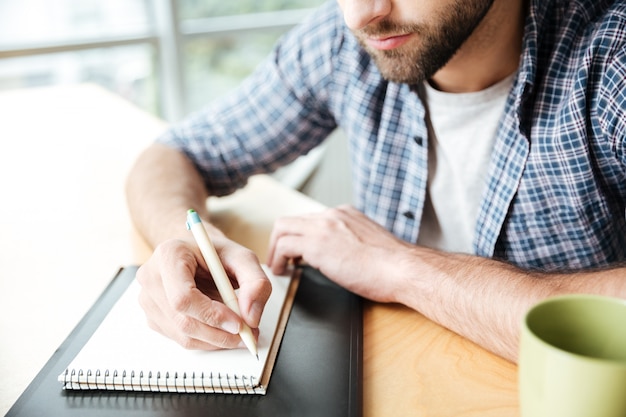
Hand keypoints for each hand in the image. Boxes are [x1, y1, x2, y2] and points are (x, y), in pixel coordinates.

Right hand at [136, 234, 271, 349]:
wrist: (197, 255)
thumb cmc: (215, 254)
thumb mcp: (243, 258)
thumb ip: (255, 282)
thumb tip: (251, 316)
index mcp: (168, 255)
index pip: (183, 297)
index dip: (212, 315)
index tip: (238, 323)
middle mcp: (151, 278)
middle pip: (183, 321)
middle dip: (220, 334)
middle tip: (248, 334)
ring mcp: (148, 301)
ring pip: (183, 336)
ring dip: (216, 340)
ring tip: (240, 330)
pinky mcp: (154, 318)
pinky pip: (182, 339)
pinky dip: (207, 340)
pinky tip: (222, 328)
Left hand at [267, 205, 413, 302]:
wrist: (404, 269)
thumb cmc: (394, 266)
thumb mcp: (368, 245)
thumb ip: (350, 243)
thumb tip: (340, 258)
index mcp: (345, 214)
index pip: (311, 220)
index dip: (299, 237)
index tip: (296, 253)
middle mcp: (332, 215)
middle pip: (291, 221)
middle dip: (280, 240)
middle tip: (279, 260)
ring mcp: (323, 227)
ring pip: (282, 228)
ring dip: (275, 249)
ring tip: (278, 267)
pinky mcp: (317, 244)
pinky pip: (284, 246)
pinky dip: (278, 259)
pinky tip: (283, 273)